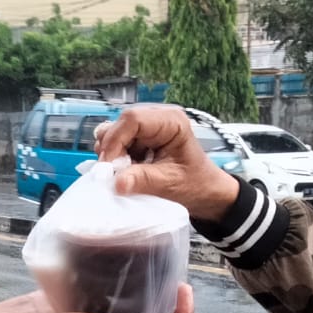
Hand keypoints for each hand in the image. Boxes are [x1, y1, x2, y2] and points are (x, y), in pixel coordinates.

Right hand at [94, 105, 240, 221]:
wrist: (204, 192)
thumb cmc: (196, 183)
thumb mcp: (169, 183)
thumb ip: (142, 180)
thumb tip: (117, 182)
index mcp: (171, 121)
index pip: (133, 119)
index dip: (115, 140)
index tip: (108, 165)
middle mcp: (158, 119)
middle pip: (120, 124)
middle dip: (112, 149)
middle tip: (112, 172)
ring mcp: (148, 129)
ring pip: (115, 133)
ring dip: (113, 154)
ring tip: (123, 172)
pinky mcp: (141, 140)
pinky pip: (118, 144)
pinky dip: (116, 159)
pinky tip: (126, 171)